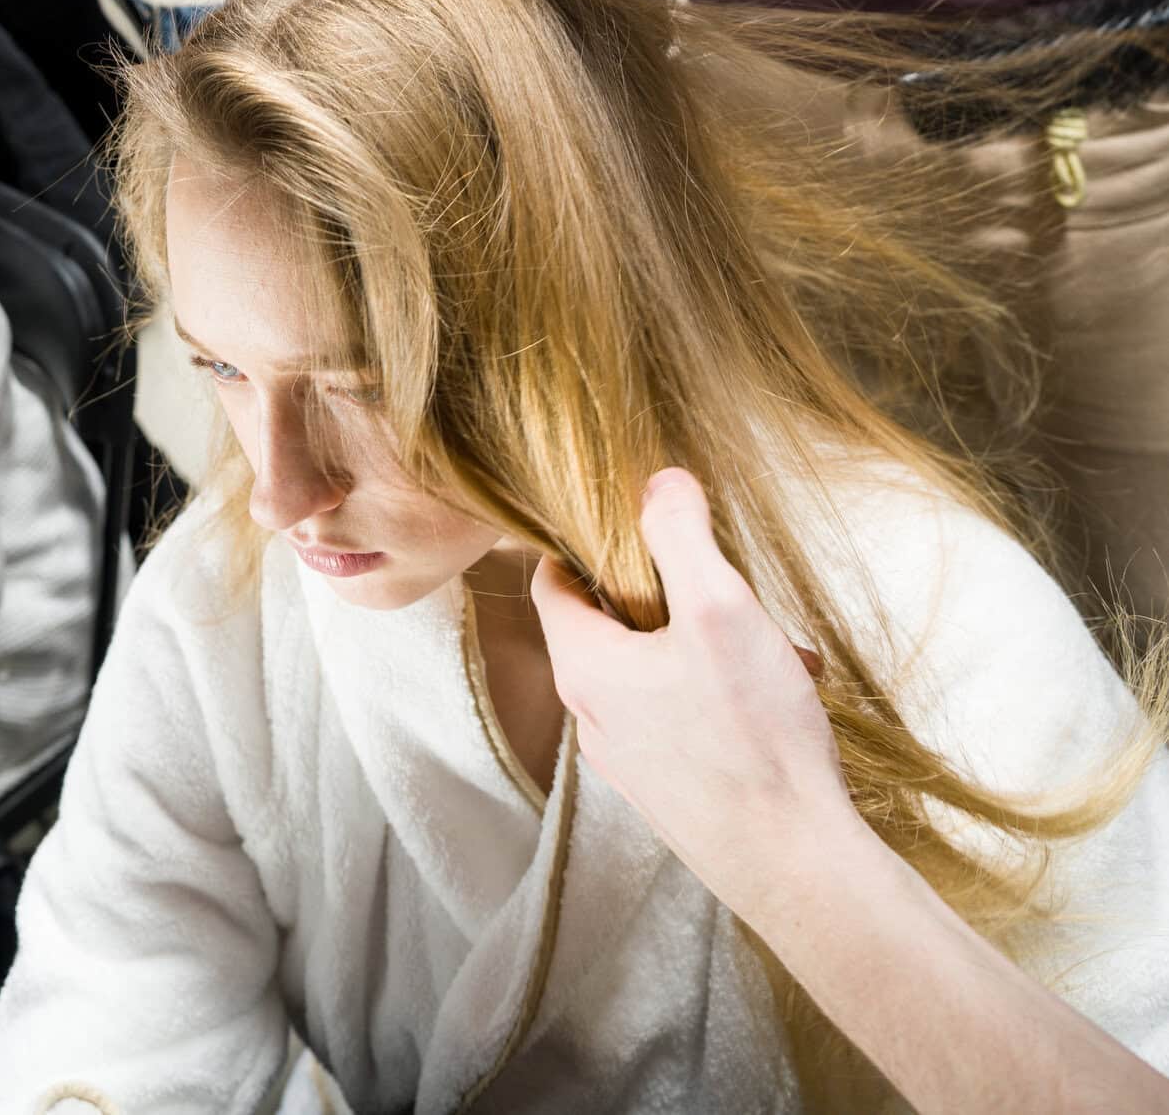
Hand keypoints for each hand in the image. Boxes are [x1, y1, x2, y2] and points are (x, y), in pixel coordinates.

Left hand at [533, 469, 844, 923]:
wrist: (800, 870)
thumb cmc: (753, 738)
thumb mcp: (719, 608)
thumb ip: (680, 534)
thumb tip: (658, 481)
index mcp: (585, 670)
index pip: (549, 583)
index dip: (580, 541)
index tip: (622, 517)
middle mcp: (593, 719)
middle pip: (608, 624)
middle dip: (667, 592)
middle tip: (720, 583)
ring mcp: (631, 763)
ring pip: (653, 670)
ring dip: (707, 643)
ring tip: (770, 645)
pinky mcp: (672, 792)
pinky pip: (681, 715)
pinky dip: (722, 690)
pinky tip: (778, 692)